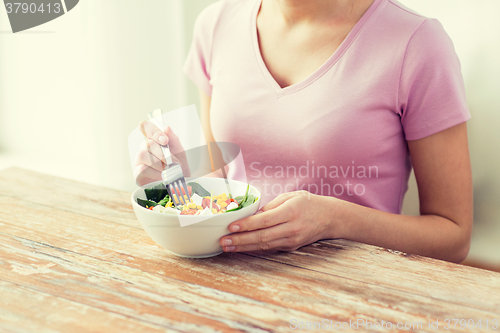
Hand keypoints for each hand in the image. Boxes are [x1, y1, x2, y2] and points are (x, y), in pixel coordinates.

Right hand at [134, 121, 189, 185]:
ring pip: (142, 154)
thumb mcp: (180, 153)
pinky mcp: (138, 174)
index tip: (165, 140)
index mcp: (154, 141)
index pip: (146, 127)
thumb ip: (174, 140)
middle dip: (162, 153)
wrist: (179, 185)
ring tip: (167, 169)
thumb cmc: (178, 167)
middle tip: (172, 162)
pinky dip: (155, 172)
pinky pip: (142, 169)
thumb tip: (166, 128)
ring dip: (158, 162)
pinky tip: (162, 176)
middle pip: (147, 143)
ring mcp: (139, 161)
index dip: (153, 131)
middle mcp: (145, 149)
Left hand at [220, 191, 341, 251]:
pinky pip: (270, 248)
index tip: (231, 227)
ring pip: (264, 246)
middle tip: (223, 241)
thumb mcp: (290, 196)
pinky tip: (241, 248)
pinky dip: (254, 249)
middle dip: (240, 240)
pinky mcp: (291, 247)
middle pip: (262, 237)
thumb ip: (270, 206)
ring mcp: (292, 240)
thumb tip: (250, 215)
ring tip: (227, 247)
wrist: (330, 218)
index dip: (247, 225)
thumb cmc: (308, 203)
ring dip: (244, 247)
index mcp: (290, 211)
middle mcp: (291, 228)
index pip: (264, 220)